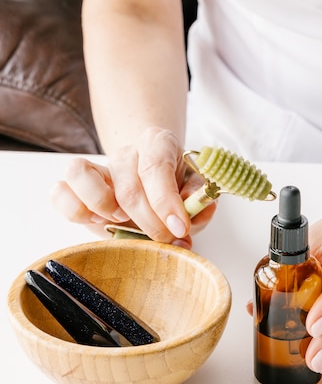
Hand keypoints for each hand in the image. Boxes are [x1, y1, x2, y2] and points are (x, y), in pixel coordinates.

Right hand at [50, 127, 215, 248]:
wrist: (149, 178)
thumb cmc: (171, 187)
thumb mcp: (193, 190)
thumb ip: (199, 201)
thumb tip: (198, 211)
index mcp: (157, 144)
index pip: (156, 167)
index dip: (167, 202)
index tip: (180, 227)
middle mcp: (125, 153)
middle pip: (127, 186)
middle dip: (149, 222)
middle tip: (165, 239)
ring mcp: (97, 168)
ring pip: (80, 173)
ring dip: (102, 206)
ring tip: (121, 222)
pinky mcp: (74, 187)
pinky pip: (59, 191)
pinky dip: (75, 210)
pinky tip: (98, 221)